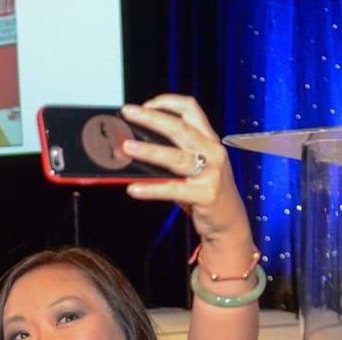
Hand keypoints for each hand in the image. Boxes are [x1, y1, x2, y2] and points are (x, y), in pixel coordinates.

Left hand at [119, 95, 250, 247]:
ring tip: (126, 147)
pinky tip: (133, 189)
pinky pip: (174, 190)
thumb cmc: (205, 190)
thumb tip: (134, 147)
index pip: (191, 110)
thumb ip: (173, 154)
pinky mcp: (206, 195)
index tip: (145, 104)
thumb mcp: (195, 166)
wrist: (229, 221)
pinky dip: (151, 189)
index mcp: (208, 140)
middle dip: (152, 118)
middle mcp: (212, 152)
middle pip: (180, 128)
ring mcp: (212, 173)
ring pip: (176, 157)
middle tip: (128, 113)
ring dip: (149, 151)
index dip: (168, 102)